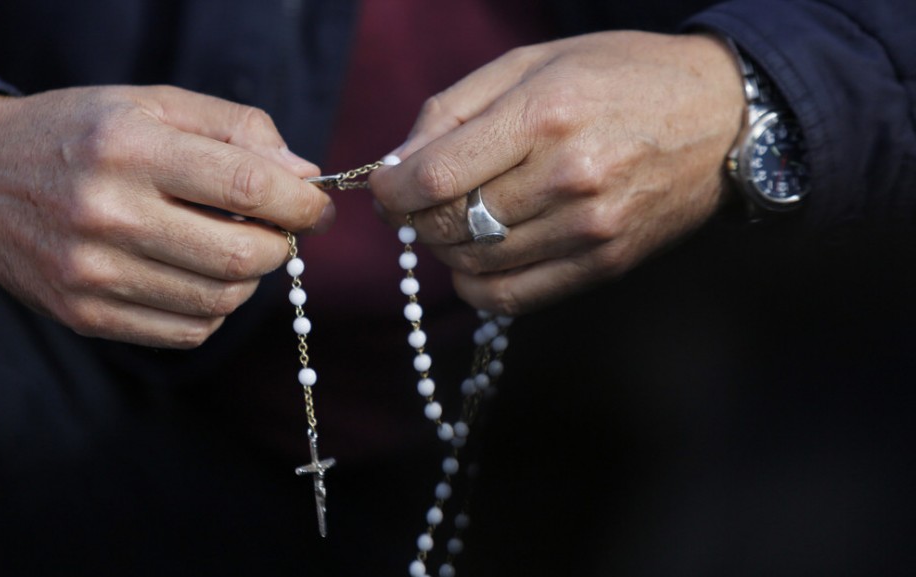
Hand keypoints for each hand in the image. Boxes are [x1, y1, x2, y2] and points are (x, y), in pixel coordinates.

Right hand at [0, 85, 331, 347]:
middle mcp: (107, 213)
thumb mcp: (151, 104)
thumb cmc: (78, 133)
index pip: (246, 185)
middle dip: (281, 246)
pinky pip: (186, 333)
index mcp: (129, 148)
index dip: (300, 202)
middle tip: (280, 230)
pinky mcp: (84, 315)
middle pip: (239, 255)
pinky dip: (213, 310)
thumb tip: (302, 173)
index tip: (316, 206)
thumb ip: (234, 129)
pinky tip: (199, 277)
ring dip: (249, 279)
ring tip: (235, 247)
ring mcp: (92, 273)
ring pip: (219, 302)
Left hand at [369, 31, 743, 315]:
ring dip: (443, 248)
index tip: (384, 185)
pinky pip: (512, 297)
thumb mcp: (534, 62)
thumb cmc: (621, 77)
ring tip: (453, 218)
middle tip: (415, 200)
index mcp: (546, 115)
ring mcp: (589, 228)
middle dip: (413, 216)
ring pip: (474, 264)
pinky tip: (475, 259)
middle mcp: (568, 177)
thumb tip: (396, 164)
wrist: (721, 118)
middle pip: (450, 223)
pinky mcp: (603, 264)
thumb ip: (455, 109)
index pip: (437, 177)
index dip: (392, 189)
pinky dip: (476, 285)